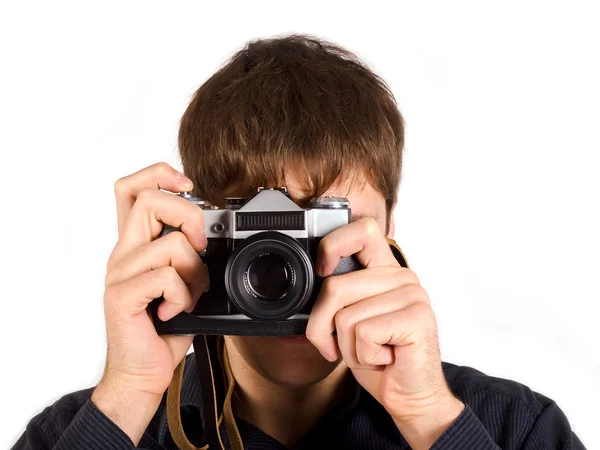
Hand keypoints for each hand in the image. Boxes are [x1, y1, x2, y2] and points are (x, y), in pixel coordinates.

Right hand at [91, 162, 208, 444]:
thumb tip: (216, 233)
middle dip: (190, 217)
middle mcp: (123, 253)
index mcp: (135, 244)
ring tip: (189, 295)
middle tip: (201, 246)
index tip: (188, 185)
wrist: (142, 371)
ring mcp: (119, 273)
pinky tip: (174, 311)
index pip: (130, 188)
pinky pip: (166, 277)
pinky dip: (183, 295)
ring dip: (195, 273)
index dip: (158, 174)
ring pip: (171, 243)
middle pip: (150, 200)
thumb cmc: (164, 326)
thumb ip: (188, 255)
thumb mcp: (181, 282)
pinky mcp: (122, 296)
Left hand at [306, 218, 464, 448]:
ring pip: (346, 315)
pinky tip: (384, 358)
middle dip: (321, 325)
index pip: (362, 230)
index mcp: (386, 270)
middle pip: (336, 286)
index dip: (334, 244)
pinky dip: (364, 355)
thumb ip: (339, 296)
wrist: (409, 396)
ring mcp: (413, 295)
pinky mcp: (418, 318)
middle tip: (335, 344)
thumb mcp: (349, 321)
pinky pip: (364, 333)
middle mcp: (403, 277)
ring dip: (347, 346)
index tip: (322, 269)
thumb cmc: (378, 358)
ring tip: (371, 351)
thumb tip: (311, 280)